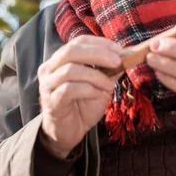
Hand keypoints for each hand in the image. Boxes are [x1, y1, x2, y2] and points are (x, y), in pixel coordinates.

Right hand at [38, 35, 122, 157]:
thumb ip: (109, 71)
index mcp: (60, 59)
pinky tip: (97, 95)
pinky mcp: (51, 101)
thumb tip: (127, 56)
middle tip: (117, 61)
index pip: (78, 42)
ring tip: (108, 84)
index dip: (99, 43)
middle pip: (71, 51)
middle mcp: (50, 68)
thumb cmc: (82, 106)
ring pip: (70, 70)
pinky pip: (69, 89)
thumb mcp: (100, 85)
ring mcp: (48, 85)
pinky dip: (88, 89)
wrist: (68, 133)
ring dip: (95, 75)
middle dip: (97, 54)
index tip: (119, 49)